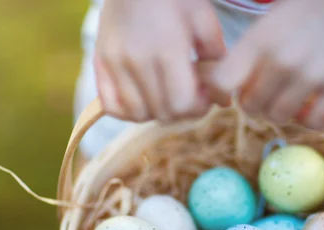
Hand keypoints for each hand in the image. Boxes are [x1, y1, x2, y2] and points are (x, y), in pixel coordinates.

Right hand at [94, 0, 224, 121]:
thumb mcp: (204, 19)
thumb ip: (216, 60)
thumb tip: (223, 100)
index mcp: (168, 48)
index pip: (182, 103)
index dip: (198, 107)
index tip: (203, 94)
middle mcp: (137, 60)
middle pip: (162, 113)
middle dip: (181, 111)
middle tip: (188, 94)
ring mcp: (115, 63)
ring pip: (137, 114)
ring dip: (156, 112)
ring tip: (166, 94)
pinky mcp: (100, 62)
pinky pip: (112, 106)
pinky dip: (128, 110)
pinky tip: (143, 98)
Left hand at [212, 0, 323, 127]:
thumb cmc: (307, 9)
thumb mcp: (269, 23)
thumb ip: (248, 55)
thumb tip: (229, 88)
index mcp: (260, 40)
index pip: (221, 82)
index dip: (220, 94)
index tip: (229, 96)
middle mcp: (283, 60)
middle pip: (251, 108)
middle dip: (256, 104)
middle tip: (267, 94)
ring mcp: (313, 75)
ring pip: (280, 118)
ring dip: (282, 112)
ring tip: (291, 97)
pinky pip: (314, 123)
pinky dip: (311, 119)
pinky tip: (313, 104)